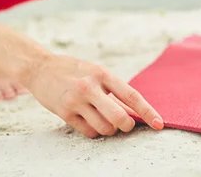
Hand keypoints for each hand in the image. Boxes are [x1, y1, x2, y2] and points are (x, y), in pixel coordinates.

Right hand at [25, 53, 163, 137]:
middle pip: (119, 118)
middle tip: (125, 125)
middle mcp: (90, 87)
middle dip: (126, 126)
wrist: (40, 68)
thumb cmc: (73, 71)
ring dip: (109, 130)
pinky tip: (89, 121)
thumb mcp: (95, 72)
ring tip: (102, 119)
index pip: (131, 95)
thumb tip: (134, 111)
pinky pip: (89, 132)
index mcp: (103, 74)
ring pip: (105, 128)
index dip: (147, 111)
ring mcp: (76, 101)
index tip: (159, 123)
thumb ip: (113, 89)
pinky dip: (94, 131)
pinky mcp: (64, 113)